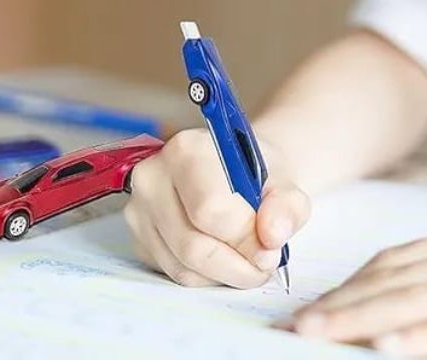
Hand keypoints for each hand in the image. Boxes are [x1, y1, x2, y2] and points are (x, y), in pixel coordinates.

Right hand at [123, 127, 309, 288]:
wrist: (236, 170)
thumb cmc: (255, 173)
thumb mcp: (284, 180)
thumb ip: (287, 206)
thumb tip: (273, 235)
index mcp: (187, 149)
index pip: (209, 209)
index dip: (244, 238)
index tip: (270, 250)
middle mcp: (153, 177)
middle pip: (192, 244)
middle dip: (237, 264)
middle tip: (265, 264)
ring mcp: (139, 210)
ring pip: (184, 266)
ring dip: (225, 274)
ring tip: (251, 261)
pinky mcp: (139, 239)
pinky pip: (175, 273)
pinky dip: (208, 276)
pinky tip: (226, 258)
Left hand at [289, 220, 426, 356]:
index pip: (399, 258)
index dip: (354, 282)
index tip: (320, 302)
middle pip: (392, 277)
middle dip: (339, 302)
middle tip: (294, 324)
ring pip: (409, 301)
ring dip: (354, 320)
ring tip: (311, 336)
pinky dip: (412, 338)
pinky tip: (380, 348)